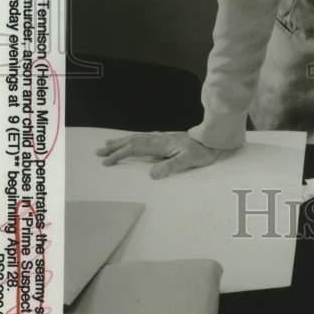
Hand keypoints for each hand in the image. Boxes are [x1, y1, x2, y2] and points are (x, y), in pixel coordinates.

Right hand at [96, 131, 222, 179]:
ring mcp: (162, 138)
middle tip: (99, 151)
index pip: (135, 148)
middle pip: (132, 141)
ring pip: (137, 138)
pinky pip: (144, 139)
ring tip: (109, 144)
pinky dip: (133, 140)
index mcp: (160, 144)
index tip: (106, 161)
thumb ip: (170, 166)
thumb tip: (152, 174)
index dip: (120, 154)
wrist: (214, 139)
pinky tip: (132, 141)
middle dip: (115, 147)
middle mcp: (159, 139)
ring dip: (122, 142)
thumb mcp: (188, 160)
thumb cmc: (202, 151)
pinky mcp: (166, 140)